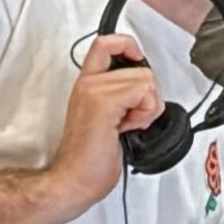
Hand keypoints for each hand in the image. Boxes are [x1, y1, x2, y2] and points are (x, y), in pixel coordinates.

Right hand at [47, 34, 164, 211]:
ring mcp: (94, 90)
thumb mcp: (112, 118)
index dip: (129, 45)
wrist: (74, 180)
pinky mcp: (102, 102)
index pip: (106, 42)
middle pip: (141, 66)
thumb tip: (147, 89)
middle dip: (149, 95)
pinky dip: (145, 113)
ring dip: (147, 107)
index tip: (138, 64)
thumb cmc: (91, 159)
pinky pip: (143, 93)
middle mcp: (88, 82)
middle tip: (131, 118)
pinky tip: (127, 128)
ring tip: (127, 125)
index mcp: (88, 84)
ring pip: (146, 79)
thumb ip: (124, 97)